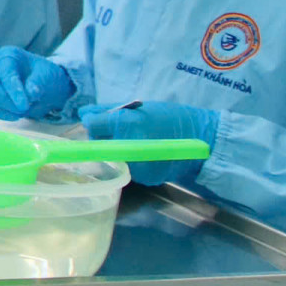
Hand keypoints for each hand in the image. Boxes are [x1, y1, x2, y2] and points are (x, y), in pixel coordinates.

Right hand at [0, 47, 74, 125]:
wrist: (40, 85)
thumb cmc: (42, 76)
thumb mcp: (45, 75)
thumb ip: (37, 83)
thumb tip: (30, 94)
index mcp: (7, 56)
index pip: (5, 72)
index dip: (13, 90)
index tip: (24, 105)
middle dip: (2, 101)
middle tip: (20, 111)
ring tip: (18, 115)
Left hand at [80, 101, 217, 184]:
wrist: (201, 138)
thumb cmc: (169, 117)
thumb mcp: (140, 107)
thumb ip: (108, 110)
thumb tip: (84, 113)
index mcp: (128, 124)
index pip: (93, 124)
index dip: (92, 121)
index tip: (95, 120)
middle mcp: (129, 145)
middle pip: (99, 143)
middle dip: (102, 136)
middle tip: (116, 130)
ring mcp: (136, 164)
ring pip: (111, 157)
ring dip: (114, 149)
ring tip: (130, 140)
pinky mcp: (144, 177)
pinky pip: (126, 168)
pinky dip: (128, 160)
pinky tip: (140, 152)